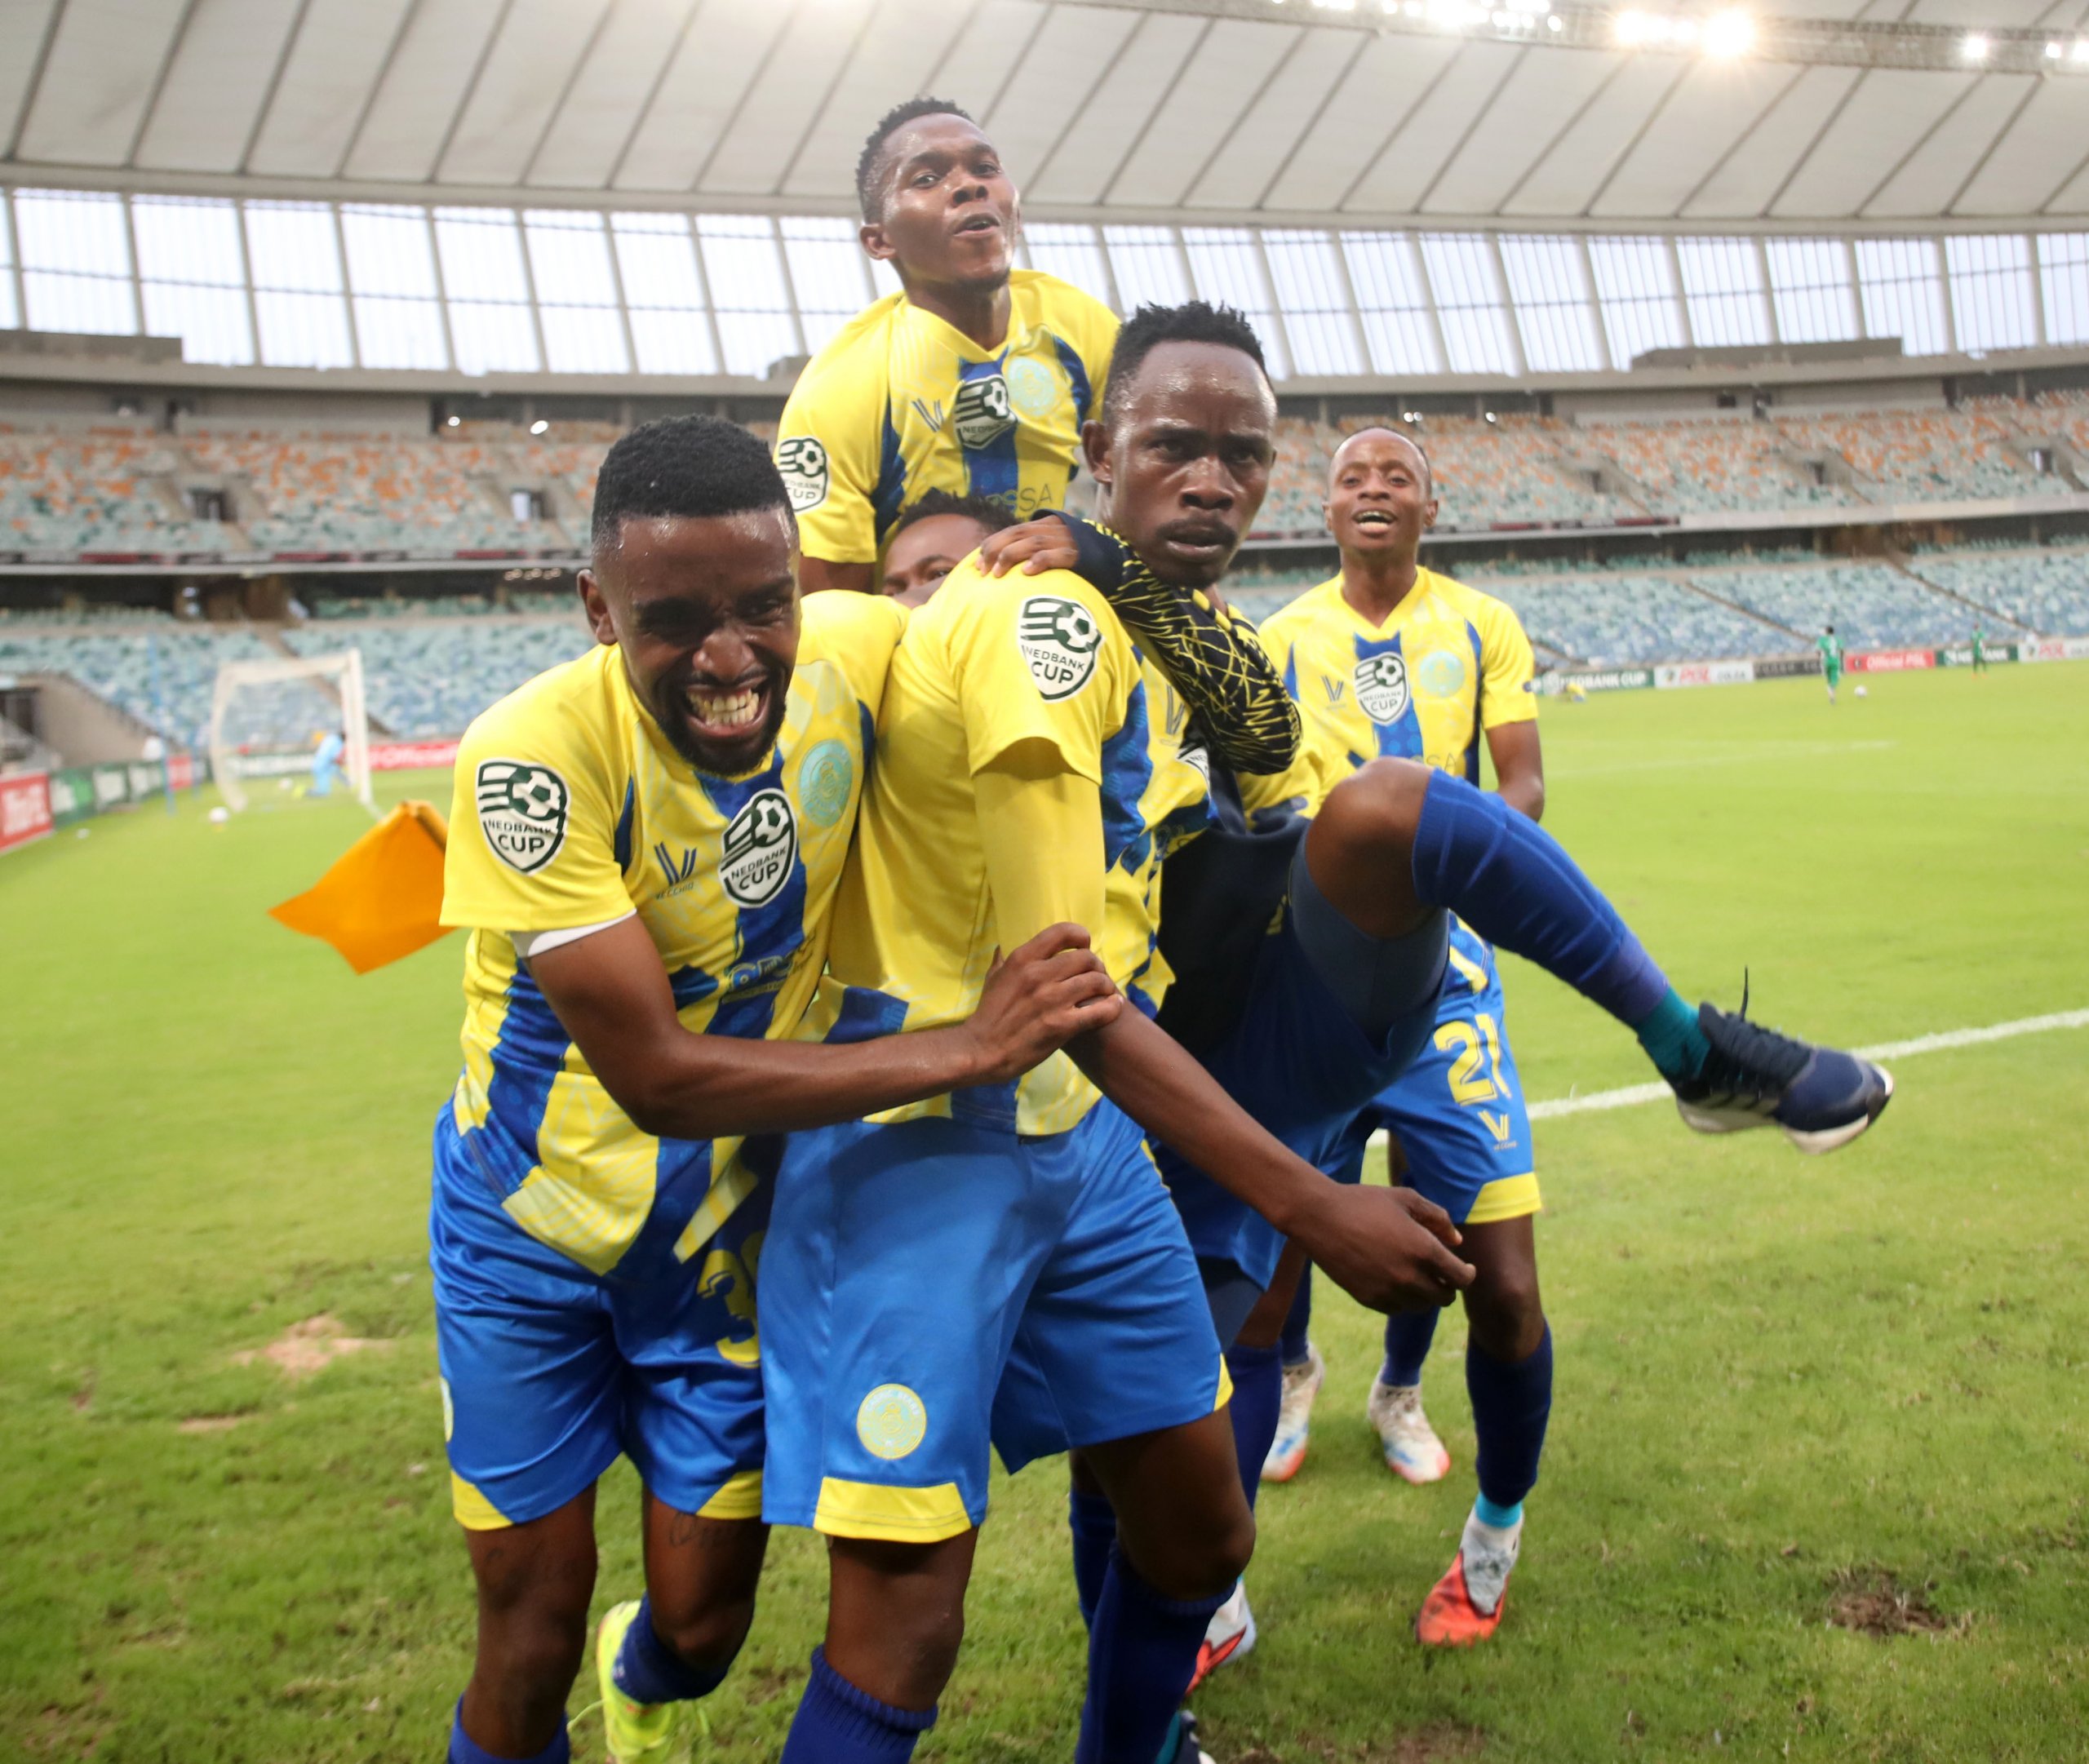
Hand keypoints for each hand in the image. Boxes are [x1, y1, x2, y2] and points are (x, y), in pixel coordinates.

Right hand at [962, 923, 1122, 1082]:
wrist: (981, 1051)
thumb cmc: (987, 1015)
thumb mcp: (992, 978)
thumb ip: (1003, 959)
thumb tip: (1005, 944)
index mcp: (1023, 959)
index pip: (1062, 932)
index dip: (1080, 936)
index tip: (1084, 945)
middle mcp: (1039, 975)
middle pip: (1086, 958)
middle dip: (1097, 965)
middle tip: (1095, 976)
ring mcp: (1052, 1000)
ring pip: (1097, 981)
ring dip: (1106, 986)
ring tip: (1105, 993)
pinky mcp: (1062, 1026)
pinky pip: (1100, 1011)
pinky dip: (1112, 1007)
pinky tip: (1113, 1006)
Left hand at [978, 516, 1081, 578]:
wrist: (1115, 563)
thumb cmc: (1076, 563)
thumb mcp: (1052, 550)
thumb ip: (1031, 553)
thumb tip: (1000, 567)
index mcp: (1045, 525)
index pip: (1011, 530)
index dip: (992, 545)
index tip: (978, 566)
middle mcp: (1054, 528)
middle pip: (1018, 533)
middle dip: (996, 551)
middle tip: (984, 572)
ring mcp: (1067, 539)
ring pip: (1033, 541)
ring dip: (1012, 557)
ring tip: (998, 574)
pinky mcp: (1079, 554)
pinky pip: (1057, 555)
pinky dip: (1040, 562)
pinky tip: (1027, 572)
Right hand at [1289, 1182, 1473, 1314]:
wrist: (1319, 1216)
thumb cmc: (1363, 1202)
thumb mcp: (1405, 1198)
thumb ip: (1437, 1218)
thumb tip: (1457, 1242)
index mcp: (1423, 1249)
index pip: (1461, 1278)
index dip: (1468, 1274)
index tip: (1465, 1268)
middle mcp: (1409, 1276)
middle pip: (1444, 1298)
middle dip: (1448, 1286)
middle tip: (1441, 1274)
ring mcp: (1387, 1290)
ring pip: (1421, 1306)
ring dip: (1425, 1294)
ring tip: (1417, 1276)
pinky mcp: (1368, 1299)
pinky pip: (1397, 1308)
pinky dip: (1403, 1299)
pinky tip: (1396, 1281)